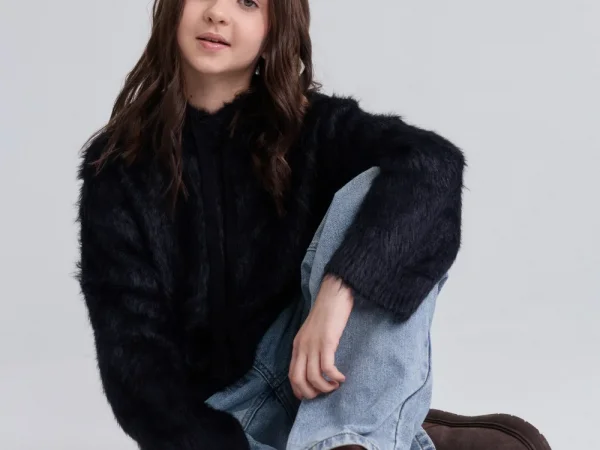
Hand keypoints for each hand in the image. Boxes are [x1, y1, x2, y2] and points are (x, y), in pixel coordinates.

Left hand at [288, 274, 352, 399]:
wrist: (334, 293)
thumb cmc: (327, 313)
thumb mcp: (312, 332)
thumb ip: (310, 347)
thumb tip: (315, 366)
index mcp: (297, 345)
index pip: (291, 375)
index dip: (299, 390)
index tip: (311, 395)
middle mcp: (302, 346)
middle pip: (299, 379)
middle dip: (311, 393)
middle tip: (324, 393)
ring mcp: (314, 344)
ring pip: (313, 377)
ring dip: (325, 387)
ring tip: (336, 385)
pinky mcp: (327, 341)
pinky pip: (327, 367)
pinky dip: (334, 377)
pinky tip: (342, 377)